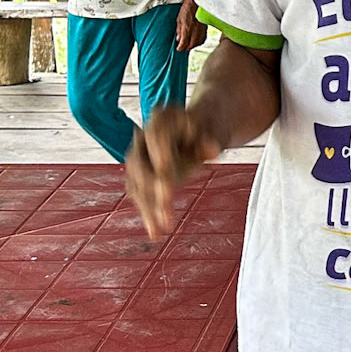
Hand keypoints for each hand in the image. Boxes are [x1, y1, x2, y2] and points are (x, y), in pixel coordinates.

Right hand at [126, 105, 222, 239]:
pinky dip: (148, 214)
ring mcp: (138, 158)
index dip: (159, 150)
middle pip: (140, 163)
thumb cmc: (204, 131)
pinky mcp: (139, 177)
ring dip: (147, 206)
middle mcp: (142, 138)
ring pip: (137, 184)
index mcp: (161, 119)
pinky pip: (140, 196)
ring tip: (159, 227)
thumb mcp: (212, 132)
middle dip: (152, 182)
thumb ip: (210, 141)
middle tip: (165, 198)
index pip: (156, 135)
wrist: (193, 130)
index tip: (164, 166)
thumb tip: (214, 148)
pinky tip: (156, 232)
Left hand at [174, 0, 206, 51]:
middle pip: (192, 45)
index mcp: (187, 29)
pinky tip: (196, 40)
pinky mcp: (205, 28)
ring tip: (189, 44)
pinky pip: (203, 38)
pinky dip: (199, 41)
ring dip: (193, 45)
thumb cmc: (188, 8)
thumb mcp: (179, 19)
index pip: (184, 43)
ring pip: (198, 43)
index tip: (178, 48)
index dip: (180, 48)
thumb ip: (179, 30)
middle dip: (187, 47)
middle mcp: (195, 31)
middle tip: (183, 47)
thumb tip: (179, 38)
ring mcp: (201, 30)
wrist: (197, 2)